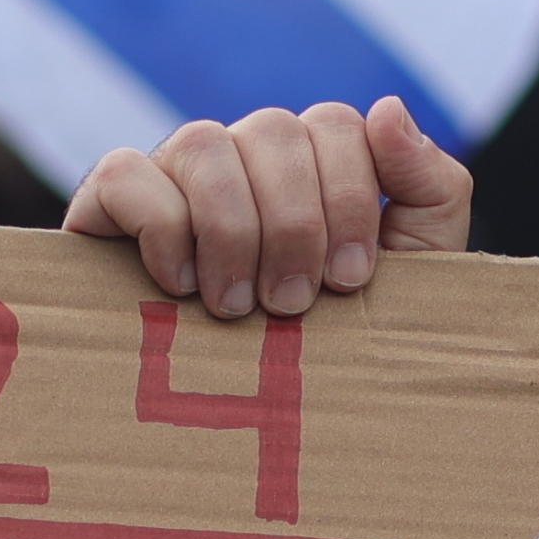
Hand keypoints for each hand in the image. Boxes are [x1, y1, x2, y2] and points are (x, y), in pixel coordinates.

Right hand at [64, 99, 468, 319]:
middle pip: (271, 129)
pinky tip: (181, 286)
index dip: (348, 198)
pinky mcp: (108, 206)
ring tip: (238, 308)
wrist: (258, 430)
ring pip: (201, 142)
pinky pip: (124, 173)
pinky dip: (159, 226)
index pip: (336, 125)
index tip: (350, 280)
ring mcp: (175, 174)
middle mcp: (245, 155)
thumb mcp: (415, 275)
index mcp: (314, 163)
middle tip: (294, 304)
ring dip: (231, 230)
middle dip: (293, 224)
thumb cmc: (343, 346)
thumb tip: (387, 107)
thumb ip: (430, 189)